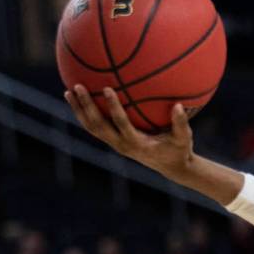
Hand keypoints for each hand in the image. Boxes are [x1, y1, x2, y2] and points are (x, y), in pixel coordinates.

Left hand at [65, 85, 193, 180]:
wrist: (171, 167)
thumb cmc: (179, 150)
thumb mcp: (184, 138)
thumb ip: (181, 123)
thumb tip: (179, 105)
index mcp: (136, 143)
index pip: (120, 124)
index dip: (112, 107)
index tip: (108, 89)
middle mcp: (121, 145)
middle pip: (97, 125)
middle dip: (86, 106)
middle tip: (78, 86)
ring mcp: (115, 144)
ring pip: (91, 128)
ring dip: (79, 110)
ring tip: (69, 91)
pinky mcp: (114, 142)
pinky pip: (95, 128)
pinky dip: (85, 114)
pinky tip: (80, 100)